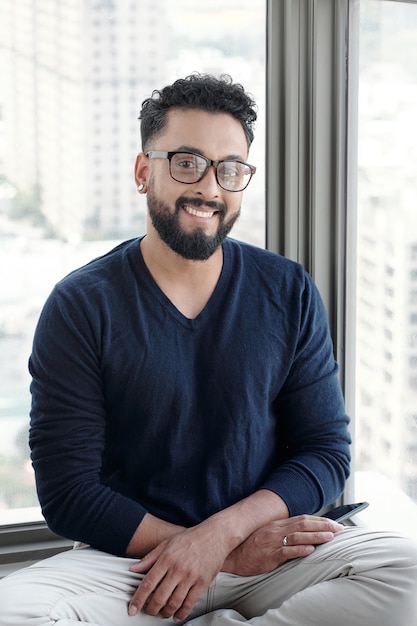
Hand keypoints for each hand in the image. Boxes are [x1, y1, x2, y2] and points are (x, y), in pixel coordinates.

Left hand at [128, 523, 230, 621]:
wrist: (215, 535)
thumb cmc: (190, 538)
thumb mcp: (167, 543)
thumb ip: (149, 558)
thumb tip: (133, 569)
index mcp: (166, 558)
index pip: (148, 583)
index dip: (138, 599)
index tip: (132, 609)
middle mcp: (178, 568)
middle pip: (159, 597)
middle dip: (151, 609)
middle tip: (149, 612)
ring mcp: (191, 577)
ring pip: (174, 603)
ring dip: (165, 613)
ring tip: (162, 613)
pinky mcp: (203, 583)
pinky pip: (189, 603)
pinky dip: (181, 613)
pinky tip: (177, 615)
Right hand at [222, 515, 343, 575]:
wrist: (232, 555)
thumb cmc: (250, 547)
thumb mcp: (268, 535)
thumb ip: (283, 533)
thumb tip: (303, 533)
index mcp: (277, 525)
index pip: (302, 519)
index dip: (319, 521)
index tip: (334, 523)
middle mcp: (276, 530)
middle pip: (304, 524)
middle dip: (323, 525)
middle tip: (339, 528)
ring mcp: (273, 542)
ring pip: (298, 536)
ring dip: (316, 535)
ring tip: (330, 537)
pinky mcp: (269, 555)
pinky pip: (286, 551)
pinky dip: (299, 549)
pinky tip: (310, 549)